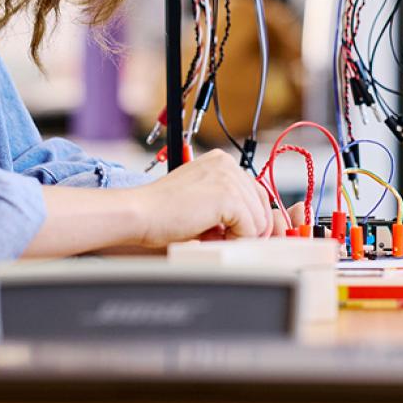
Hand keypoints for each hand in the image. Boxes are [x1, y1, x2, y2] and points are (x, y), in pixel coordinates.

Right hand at [128, 149, 276, 247]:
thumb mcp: (202, 200)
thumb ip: (226, 205)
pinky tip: (213, 238)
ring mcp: (229, 178)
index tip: (233, 233)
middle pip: (262, 204)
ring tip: (212, 237)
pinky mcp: (228, 197)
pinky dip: (236, 240)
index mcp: (221, 162)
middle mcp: (227, 165)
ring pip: (259, 219)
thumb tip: (254, 225)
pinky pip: (251, 229)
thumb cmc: (162, 212)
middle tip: (223, 239)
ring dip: (239, 236)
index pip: (255, 192)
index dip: (249, 218)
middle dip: (248, 228)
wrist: (140, 214)